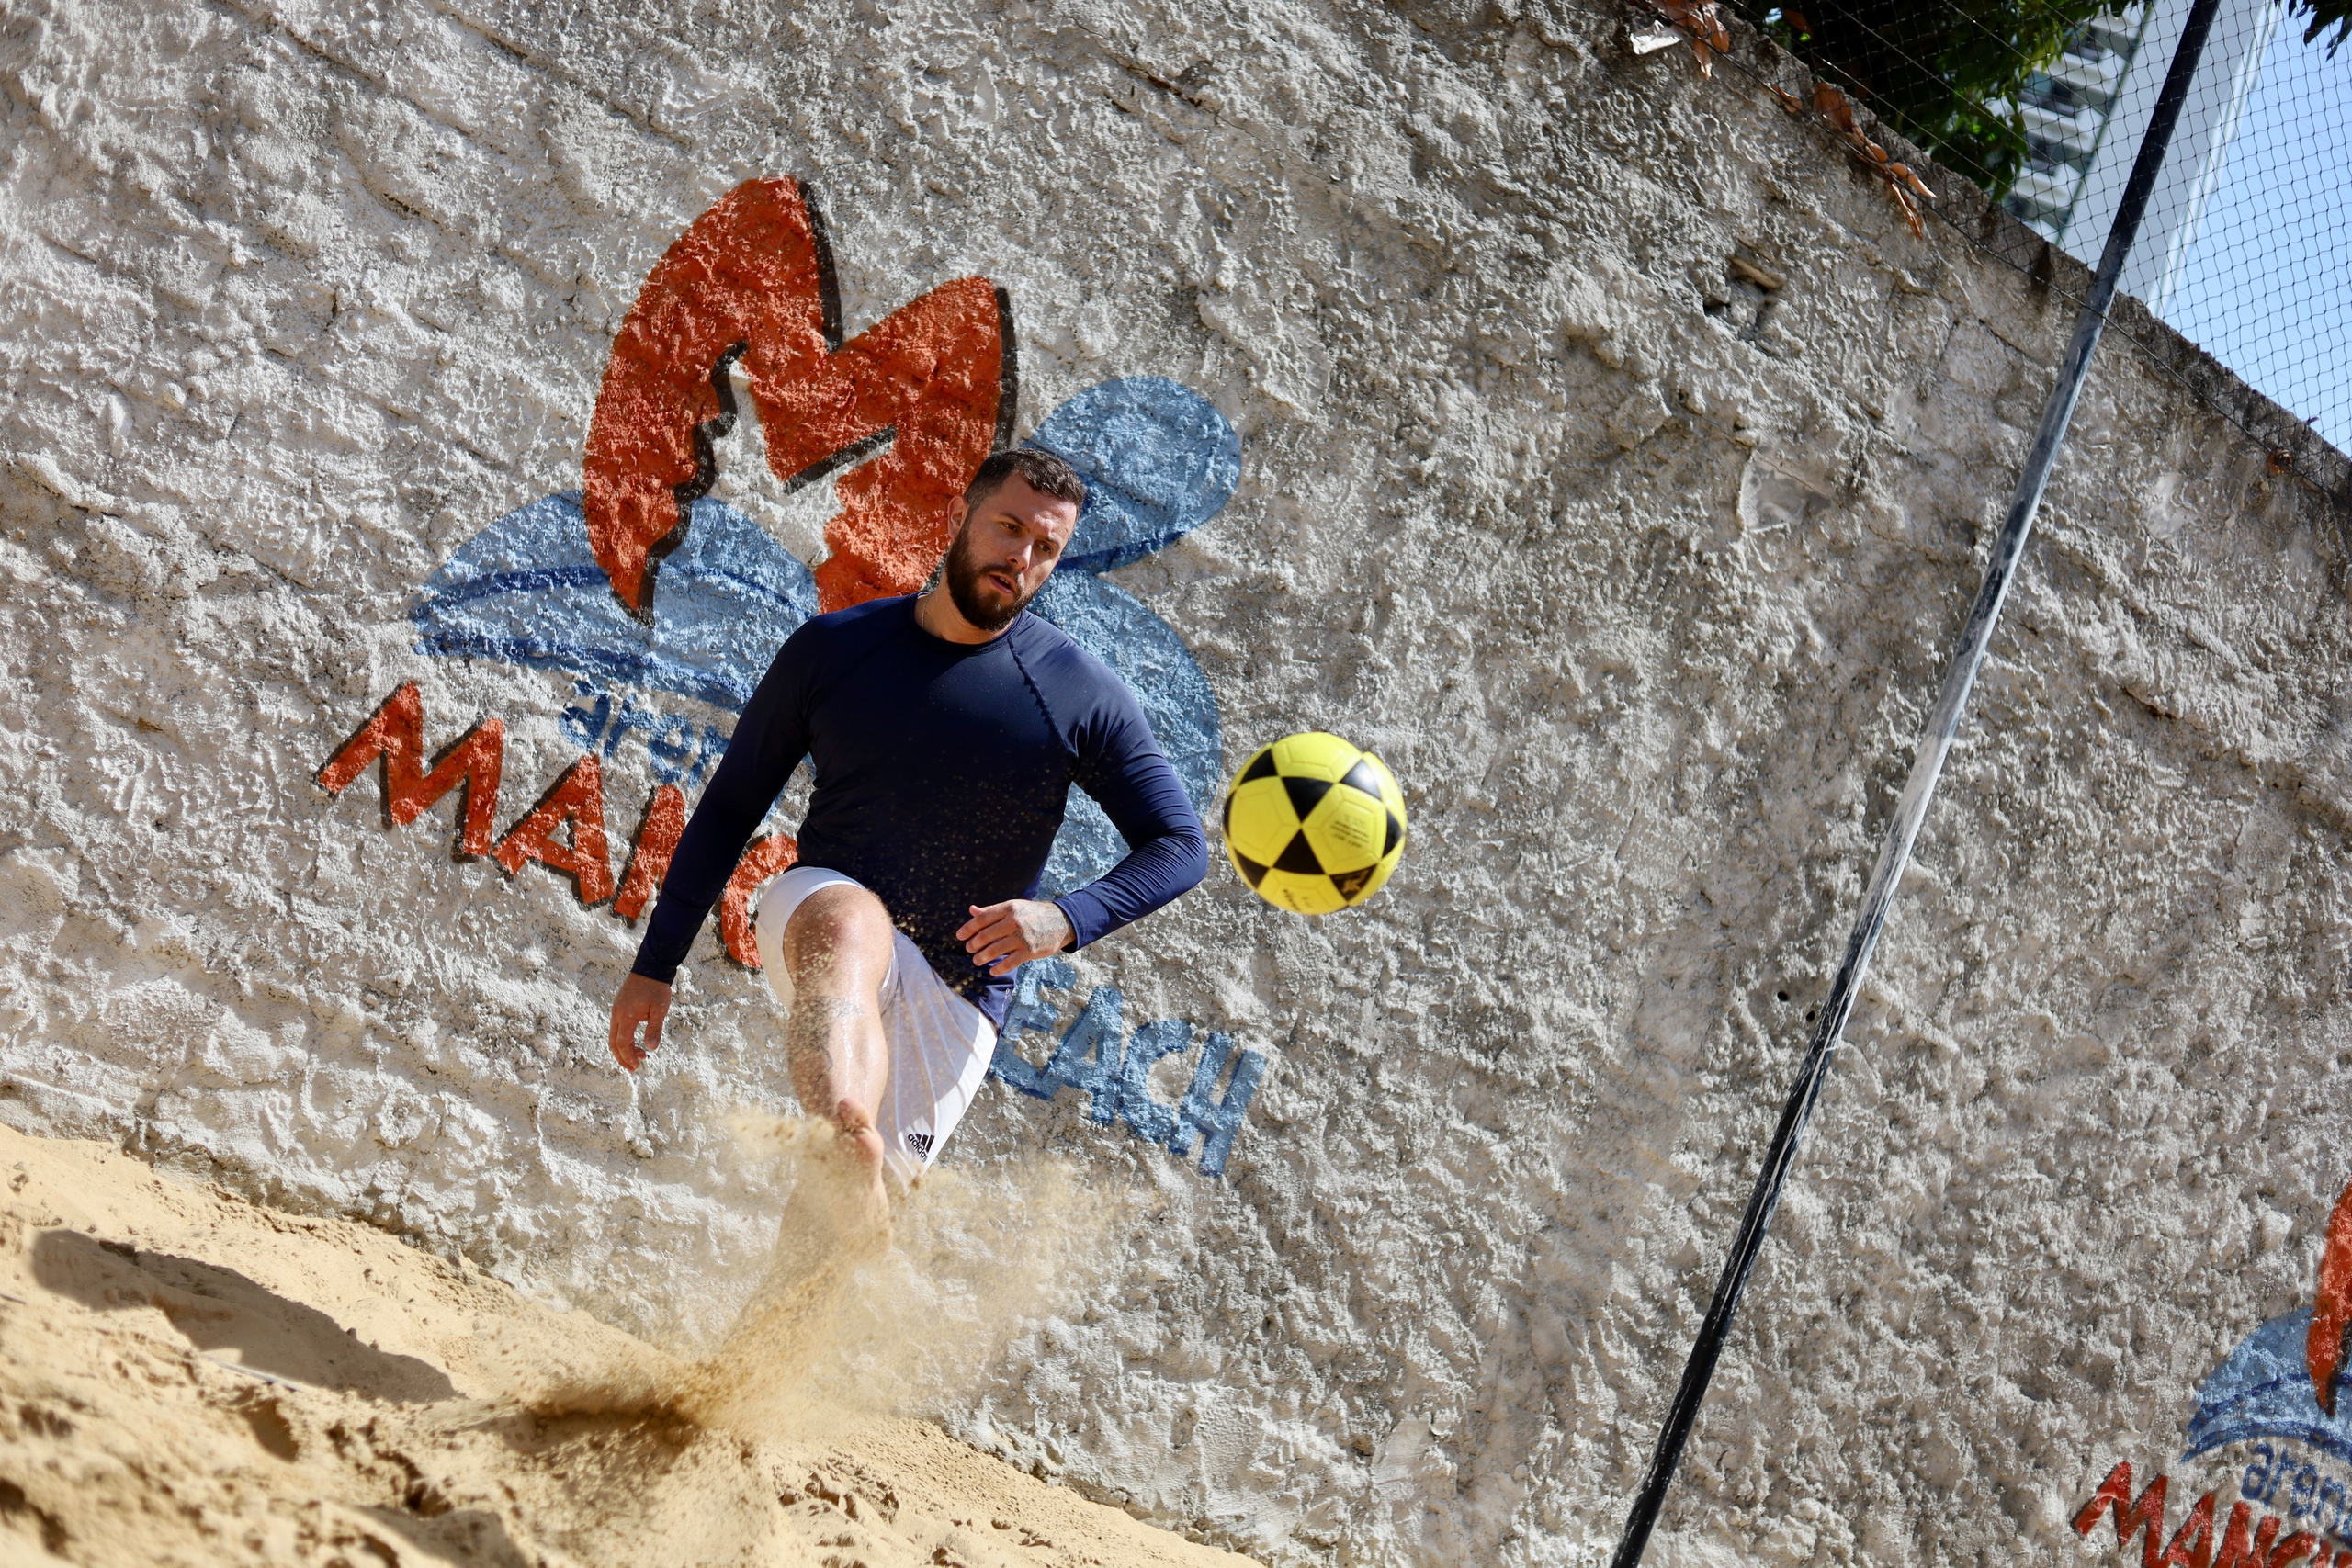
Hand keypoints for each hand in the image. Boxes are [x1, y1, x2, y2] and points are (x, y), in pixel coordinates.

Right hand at [609, 972, 673, 1071]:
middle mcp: (617, 1015)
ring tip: (640, 1056)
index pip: (623, 1043)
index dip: (628, 1057)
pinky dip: (624, 1039)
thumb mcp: (659, 1010)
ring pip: (614, 1036)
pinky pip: (618, 1028)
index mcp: (625, 1016)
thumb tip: (652, 1049)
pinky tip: (636, 1043)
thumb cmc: (656, 988)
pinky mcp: (620, 1008)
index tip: (638, 1066)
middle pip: (614, 1043)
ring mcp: (617, 1011)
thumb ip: (654, 1029)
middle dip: (623, 1057)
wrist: (650, 967)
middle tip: (635, 1069)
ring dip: (624, 1049)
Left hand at [956, 898, 1072, 977]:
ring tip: (976, 960)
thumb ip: (992, 910)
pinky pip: (1009, 963)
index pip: (982, 918)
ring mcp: (1022, 937)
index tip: (959, 936)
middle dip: (974, 944)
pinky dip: (998, 968)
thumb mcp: (1014, 907)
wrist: (1061, 921)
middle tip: (969, 949)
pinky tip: (992, 970)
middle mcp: (1014, 921)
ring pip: (995, 950)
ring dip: (982, 957)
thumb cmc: (1033, 914)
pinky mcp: (1029, 951)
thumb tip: (972, 910)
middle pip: (986, 935)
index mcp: (1008, 908)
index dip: (968, 928)